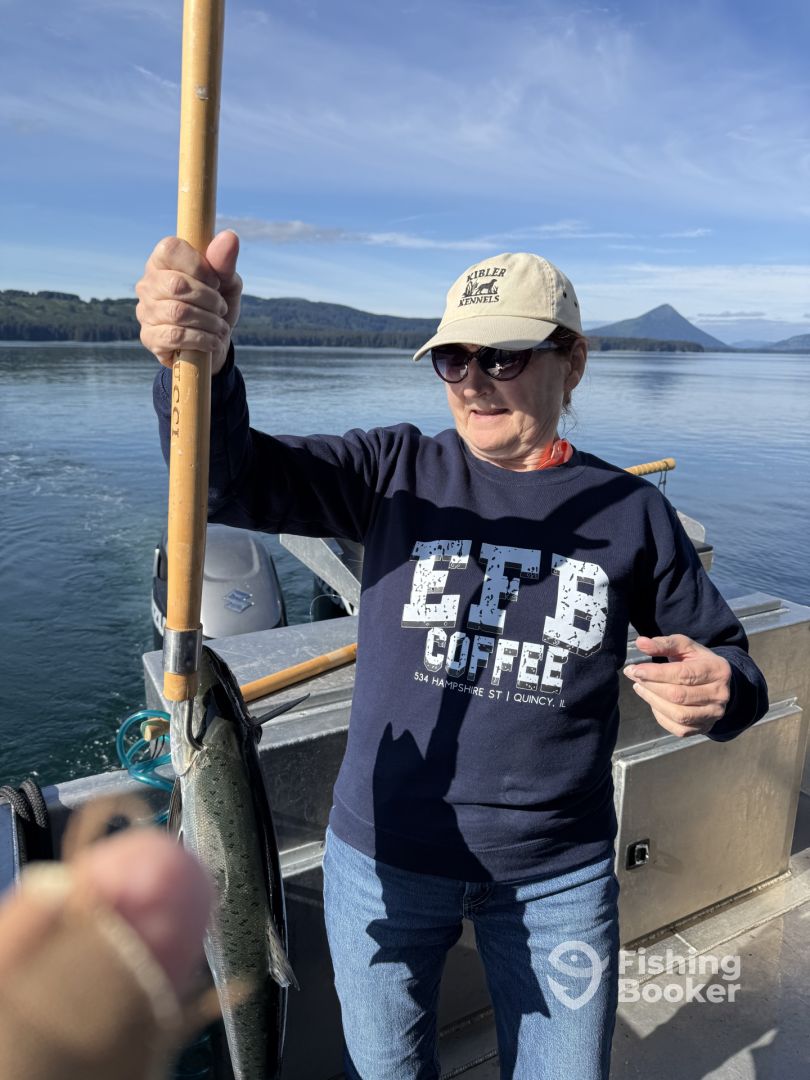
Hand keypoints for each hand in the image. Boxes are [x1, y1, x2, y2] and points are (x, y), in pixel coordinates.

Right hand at [135, 229, 241, 373]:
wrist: (214, 343)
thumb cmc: (217, 305)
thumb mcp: (227, 283)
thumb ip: (225, 261)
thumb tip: (230, 236)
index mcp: (163, 261)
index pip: (171, 249)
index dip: (198, 265)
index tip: (216, 281)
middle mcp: (148, 283)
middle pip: (177, 284)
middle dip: (209, 299)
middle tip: (222, 308)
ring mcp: (145, 311)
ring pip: (178, 312)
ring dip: (209, 321)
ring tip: (220, 327)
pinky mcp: (149, 337)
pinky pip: (175, 336)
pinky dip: (202, 339)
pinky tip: (213, 341)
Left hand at [623, 634, 731, 737]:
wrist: (717, 684)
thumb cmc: (697, 662)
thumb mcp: (685, 647)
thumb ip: (664, 644)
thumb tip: (641, 643)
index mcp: (717, 670)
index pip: (683, 674)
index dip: (656, 673)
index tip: (635, 669)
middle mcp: (719, 694)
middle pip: (678, 695)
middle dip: (651, 686)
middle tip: (633, 676)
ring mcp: (713, 714)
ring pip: (678, 715)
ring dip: (653, 701)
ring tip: (640, 687)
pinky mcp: (704, 728)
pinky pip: (678, 728)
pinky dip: (660, 716)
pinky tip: (653, 701)